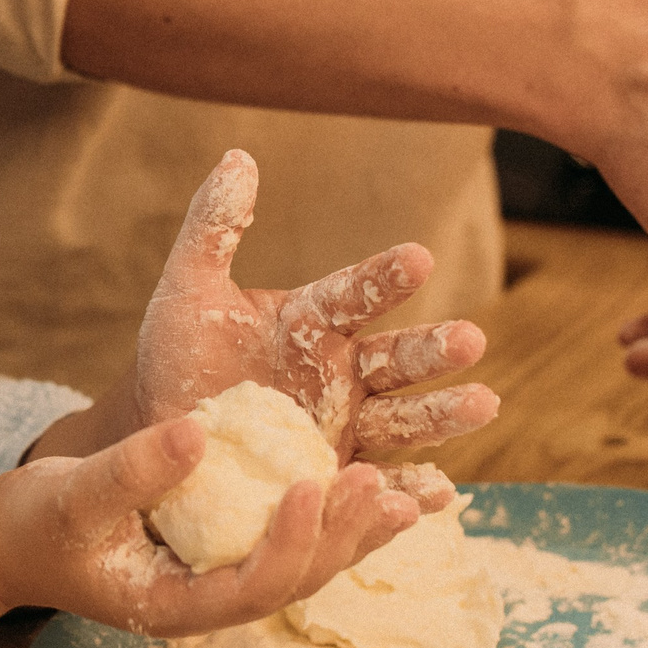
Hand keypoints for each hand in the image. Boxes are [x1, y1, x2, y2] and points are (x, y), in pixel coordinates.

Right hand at [0, 416, 418, 636]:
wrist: (12, 542)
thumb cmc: (34, 523)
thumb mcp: (71, 493)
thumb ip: (131, 470)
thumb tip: (199, 430)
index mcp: (173, 605)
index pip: (250, 588)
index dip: (290, 542)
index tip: (313, 484)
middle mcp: (208, 601)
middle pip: (294, 584)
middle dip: (341, 539)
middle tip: (381, 486)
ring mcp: (219, 580)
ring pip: (304, 568)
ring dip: (353, 534)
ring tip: (403, 493)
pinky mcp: (224, 550)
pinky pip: (289, 540)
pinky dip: (331, 516)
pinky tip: (369, 483)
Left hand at [133, 150, 499, 467]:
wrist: (165, 440)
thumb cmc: (177, 361)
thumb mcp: (187, 293)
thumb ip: (212, 228)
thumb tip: (238, 156)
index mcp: (313, 321)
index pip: (356, 292)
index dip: (385, 278)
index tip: (417, 258)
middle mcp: (342, 372)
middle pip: (396, 359)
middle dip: (434, 350)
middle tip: (471, 340)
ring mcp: (345, 427)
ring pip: (404, 418)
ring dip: (443, 413)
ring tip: (482, 403)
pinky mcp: (338, 479)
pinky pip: (381, 484)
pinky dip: (411, 490)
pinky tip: (442, 492)